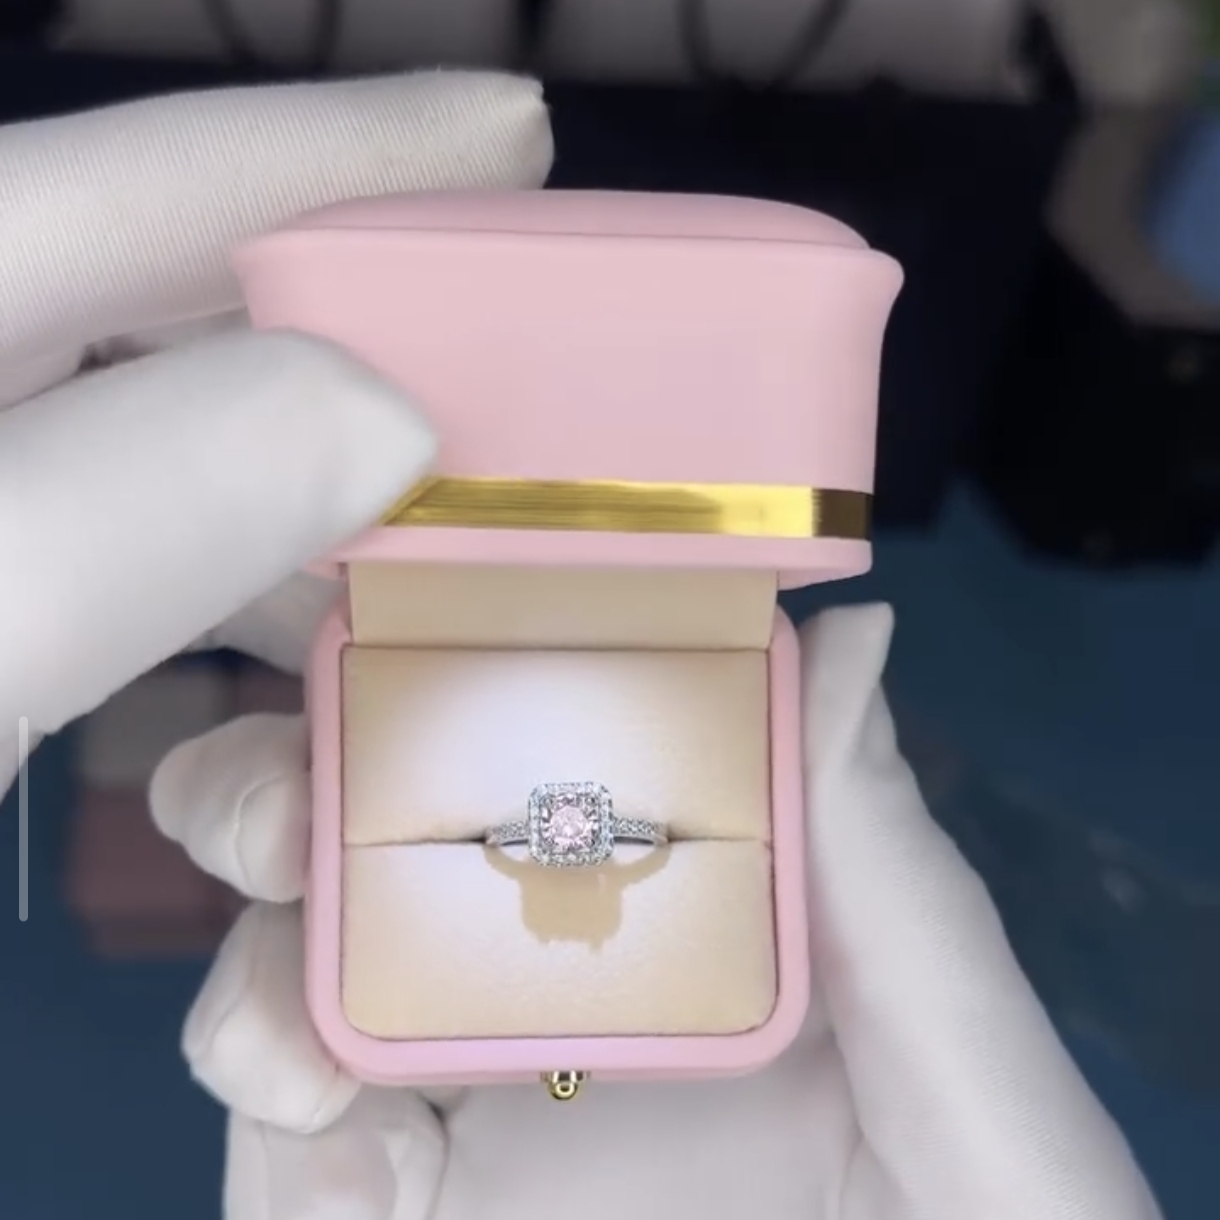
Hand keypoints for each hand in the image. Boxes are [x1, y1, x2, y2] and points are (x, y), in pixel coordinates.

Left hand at [0, 69, 552, 797]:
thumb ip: (121, 513)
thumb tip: (378, 411)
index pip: (123, 184)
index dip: (332, 143)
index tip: (511, 129)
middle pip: (170, 304)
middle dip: (355, 313)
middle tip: (514, 337)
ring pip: (176, 441)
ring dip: (323, 482)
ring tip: (450, 505)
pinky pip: (150, 557)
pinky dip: (251, 586)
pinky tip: (320, 625)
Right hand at [153, 606, 1162, 1219]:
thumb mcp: (951, 1054)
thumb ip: (890, 867)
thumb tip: (849, 634)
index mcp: (675, 894)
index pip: (534, 735)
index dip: (429, 650)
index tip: (360, 590)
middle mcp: (555, 972)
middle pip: (360, 838)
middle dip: (272, 787)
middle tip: (277, 816)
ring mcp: (472, 1102)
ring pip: (282, 981)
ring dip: (247, 981)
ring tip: (292, 1056)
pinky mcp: (407, 1215)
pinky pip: (286, 1166)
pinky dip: (282, 1157)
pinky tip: (360, 1187)